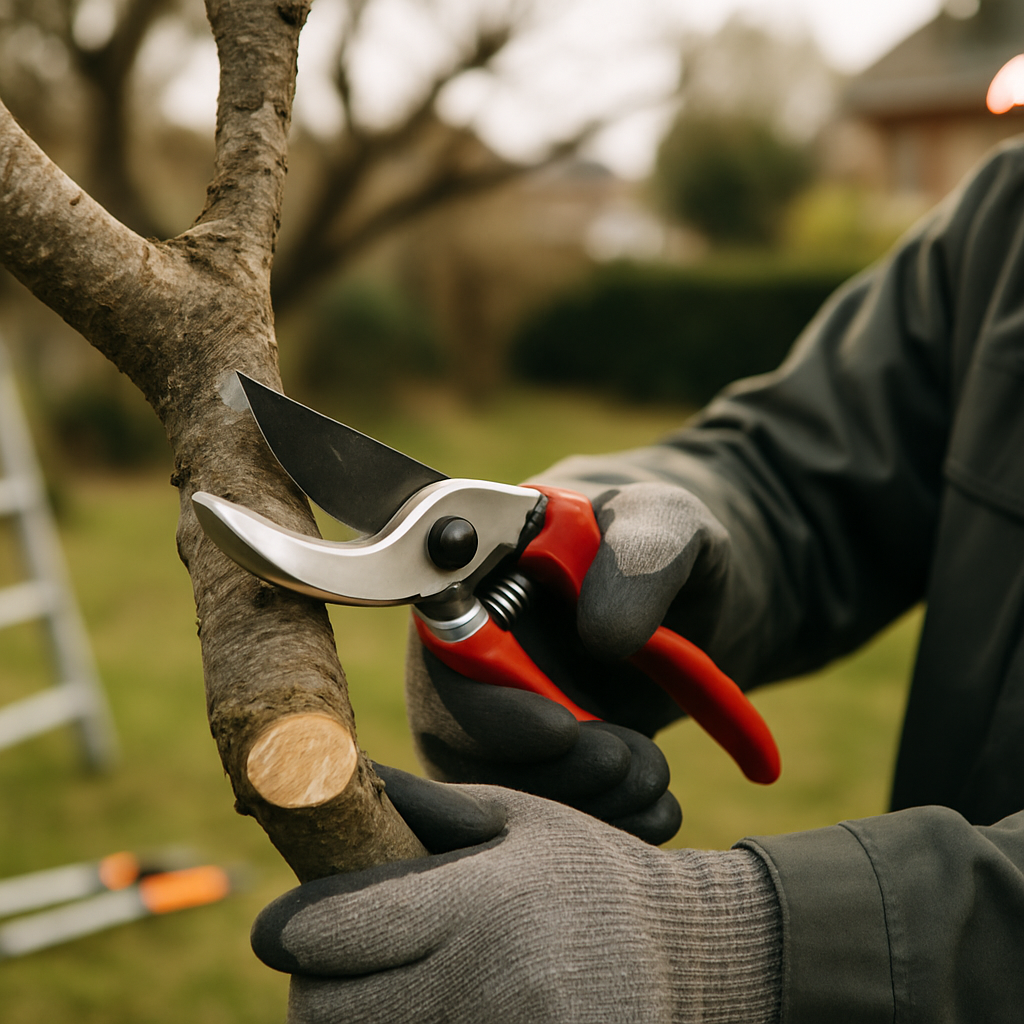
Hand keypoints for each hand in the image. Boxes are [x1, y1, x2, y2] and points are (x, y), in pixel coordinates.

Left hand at [251, 780, 779, 1023]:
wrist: (688, 956)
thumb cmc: (590, 872)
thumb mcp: (516, 817)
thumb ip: (423, 805)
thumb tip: (330, 774)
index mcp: (480, 902)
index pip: (332, 932)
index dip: (290, 929)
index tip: (284, 926)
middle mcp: (487, 983)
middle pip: (327, 1015)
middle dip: (316, 987)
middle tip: (339, 964)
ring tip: (391, 989)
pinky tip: (431, 1011)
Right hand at [405, 479, 731, 843]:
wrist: (699, 596)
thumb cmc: (670, 539)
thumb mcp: (672, 523)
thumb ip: (642, 555)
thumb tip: (599, 635)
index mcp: (480, 575)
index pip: (445, 653)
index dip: (487, 706)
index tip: (561, 730)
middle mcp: (470, 647)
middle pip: (456, 735)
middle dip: (544, 767)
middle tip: (628, 762)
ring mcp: (496, 706)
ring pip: (495, 786)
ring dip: (578, 802)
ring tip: (653, 777)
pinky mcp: (530, 755)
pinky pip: (536, 810)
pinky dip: (597, 823)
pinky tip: (654, 809)